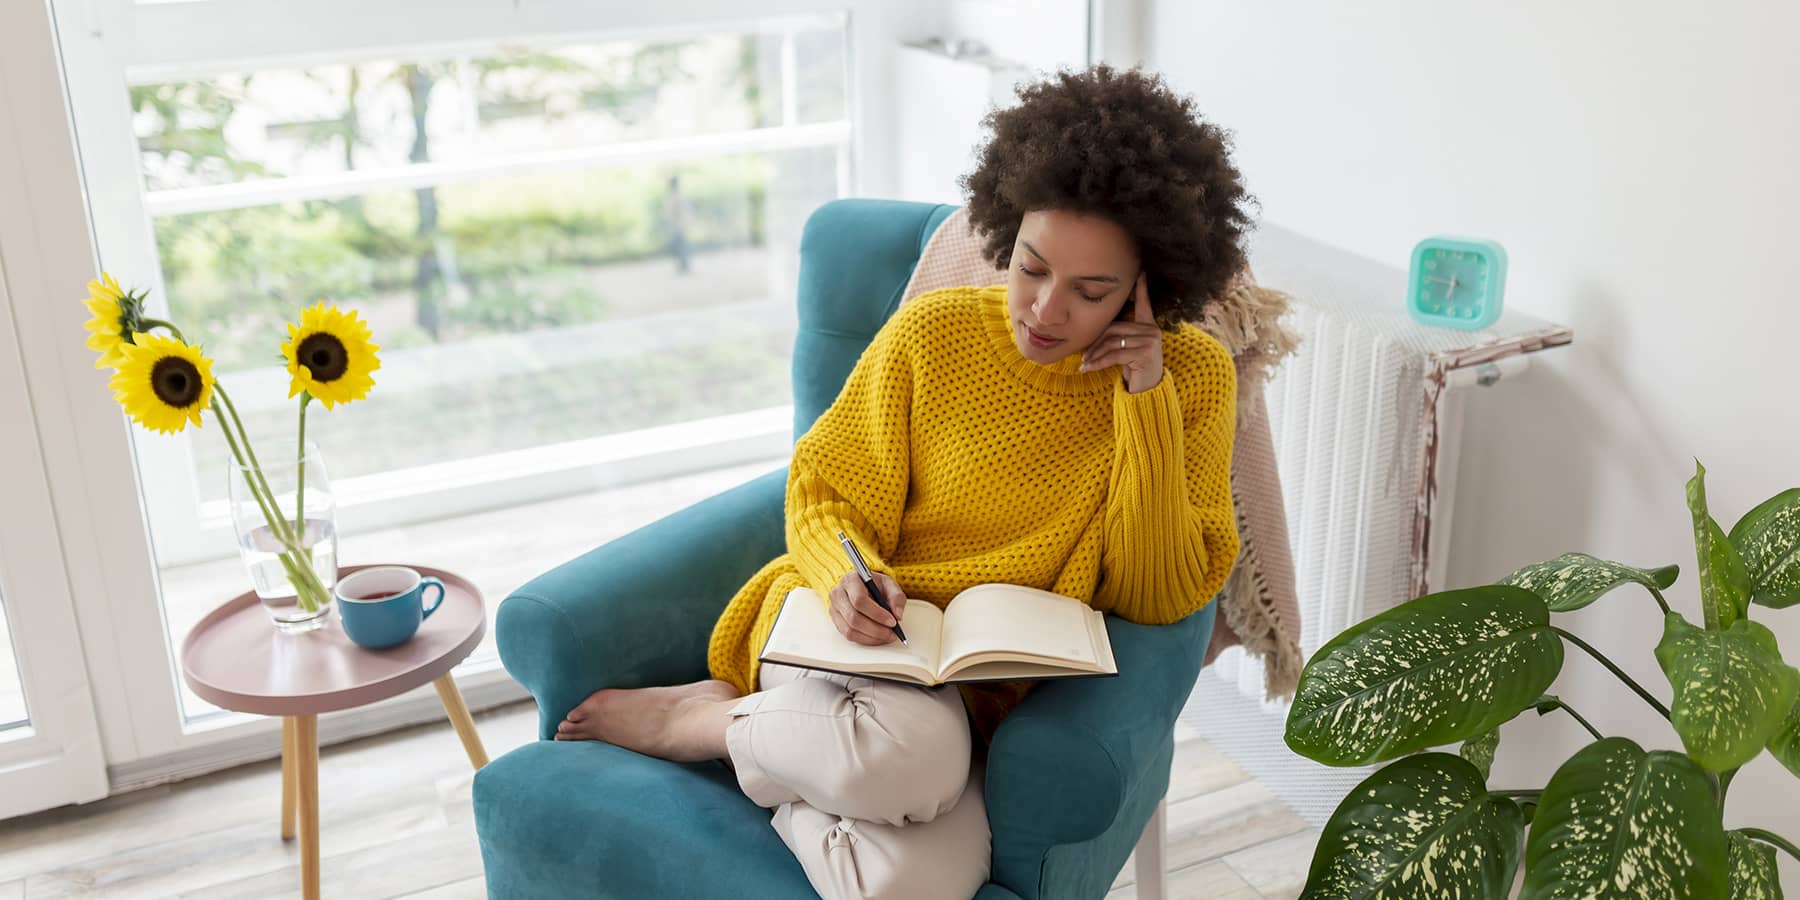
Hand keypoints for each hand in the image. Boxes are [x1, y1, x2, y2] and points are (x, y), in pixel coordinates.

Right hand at [829, 570, 907, 645]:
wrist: (862, 586)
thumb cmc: (875, 585)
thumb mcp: (890, 584)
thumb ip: (896, 598)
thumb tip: (898, 616)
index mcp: (850, 580)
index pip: (859, 600)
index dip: (877, 614)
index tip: (892, 622)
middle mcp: (838, 593)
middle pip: (853, 617)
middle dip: (876, 629)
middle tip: (892, 633)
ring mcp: (834, 608)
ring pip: (850, 630)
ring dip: (871, 637)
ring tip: (887, 636)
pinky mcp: (836, 621)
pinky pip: (849, 635)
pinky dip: (866, 639)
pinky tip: (877, 637)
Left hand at [1079, 273, 1163, 393]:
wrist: (1148, 390)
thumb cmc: (1136, 367)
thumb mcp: (1127, 349)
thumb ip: (1118, 336)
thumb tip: (1093, 332)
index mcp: (1149, 326)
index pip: (1144, 304)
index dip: (1142, 288)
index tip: (1141, 272)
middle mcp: (1151, 331)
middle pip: (1114, 329)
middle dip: (1095, 342)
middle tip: (1083, 355)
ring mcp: (1150, 341)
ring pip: (1112, 343)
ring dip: (1094, 355)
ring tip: (1084, 364)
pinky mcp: (1144, 354)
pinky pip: (1113, 355)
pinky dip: (1097, 363)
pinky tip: (1086, 369)